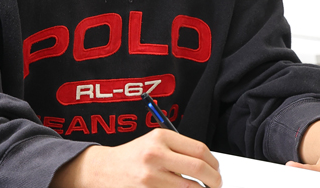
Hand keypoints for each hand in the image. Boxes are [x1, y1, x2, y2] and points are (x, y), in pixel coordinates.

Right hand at [50, 129, 221, 187]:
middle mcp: (156, 154)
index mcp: (160, 137)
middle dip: (214, 181)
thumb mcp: (153, 143)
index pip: (199, 149)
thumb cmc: (132, 156)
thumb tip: (207, 164)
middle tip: (216, 185)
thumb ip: (177, 149)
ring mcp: (151, 176)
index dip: (214, 163)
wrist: (103, 169)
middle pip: (199, 169)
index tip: (216, 170)